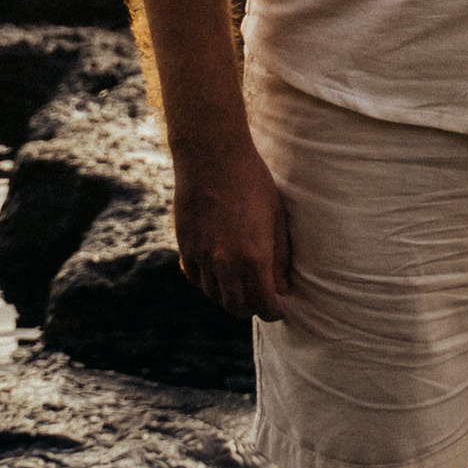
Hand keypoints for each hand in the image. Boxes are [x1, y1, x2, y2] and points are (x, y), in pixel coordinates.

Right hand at [171, 135, 294, 323]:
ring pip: (214, 295)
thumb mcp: (275, 217)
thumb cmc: (252, 181)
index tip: (278, 308)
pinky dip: (208, 282)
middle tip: (261, 300)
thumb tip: (282, 287)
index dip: (273, 311)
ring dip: (229, 296)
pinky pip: (196, 278)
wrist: (212, 156)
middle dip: (252, 308)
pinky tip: (219, 272)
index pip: (263, 304)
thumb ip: (280, 257)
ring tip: (242, 285)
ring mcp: (201, 256)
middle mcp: (225, 263)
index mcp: (253, 256)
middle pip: (236, 307)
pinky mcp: (185, 247)